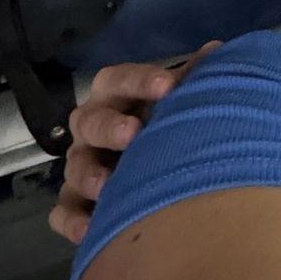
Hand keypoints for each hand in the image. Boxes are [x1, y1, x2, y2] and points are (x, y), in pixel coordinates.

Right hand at [49, 42, 221, 243]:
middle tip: (133, 134)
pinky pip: (63, 212)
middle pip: (90, 122)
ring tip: (108, 186)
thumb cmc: (169, 124)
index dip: (140, 81)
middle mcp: (93, 129)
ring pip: (75, 167)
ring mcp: (82, 166)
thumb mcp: (180, 99)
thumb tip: (217, 51)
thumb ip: (194, 78)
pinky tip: (91, 228)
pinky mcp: (76, 204)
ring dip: (90, 175)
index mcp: (116, 96)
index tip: (168, 86)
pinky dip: (73, 220)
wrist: (163, 170)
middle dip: (110, 126)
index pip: (118, 80)